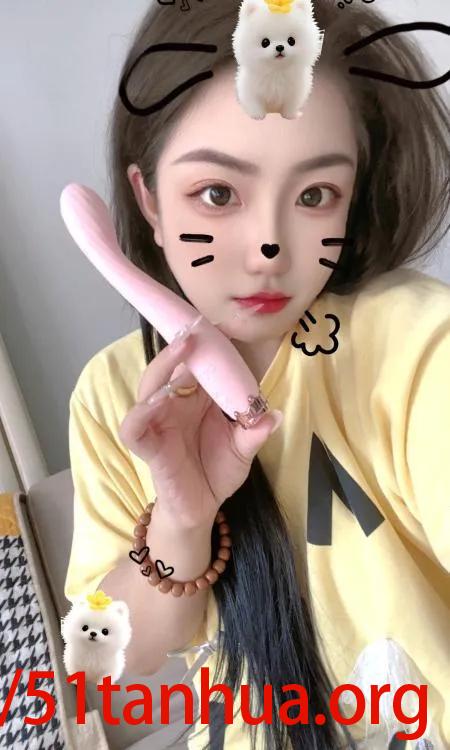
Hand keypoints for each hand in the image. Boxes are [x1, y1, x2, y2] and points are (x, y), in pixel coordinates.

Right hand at [118, 329, 282, 530]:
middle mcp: (174, 404)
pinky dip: (141, 412)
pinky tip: (156, 402)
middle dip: (180, 346)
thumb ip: (254, 433)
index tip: (218, 326)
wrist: (202, 507)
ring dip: (163, 367)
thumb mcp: (243, 450)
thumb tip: (275, 415)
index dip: (204, 345)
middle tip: (196, 329)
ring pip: (149, 388)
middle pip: (169, 367)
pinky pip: (134, 427)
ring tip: (181, 351)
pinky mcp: (148, 446)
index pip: (196, 364)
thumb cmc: (218, 471)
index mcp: (196, 398)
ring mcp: (158, 423)